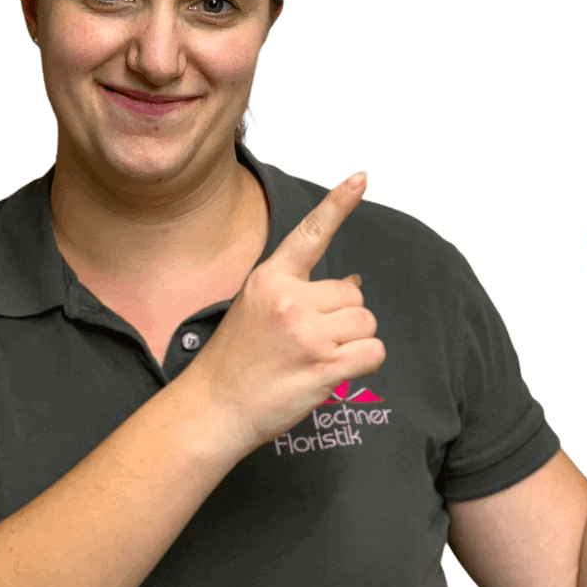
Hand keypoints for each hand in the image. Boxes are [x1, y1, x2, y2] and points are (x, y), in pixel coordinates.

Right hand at [186, 171, 384, 451]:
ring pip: (366, 322)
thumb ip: (302, 290)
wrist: (213, 409)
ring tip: (316, 358)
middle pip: (352, 294)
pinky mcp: (323, 367)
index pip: (310, 233)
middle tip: (308, 342)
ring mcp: (307, 333)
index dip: (338, 203)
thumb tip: (355, 283)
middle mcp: (289, 300)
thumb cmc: (237, 359)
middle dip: (342, 318)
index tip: (361, 177)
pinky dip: (364, 362)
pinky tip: (335, 373)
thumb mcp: (258, 307)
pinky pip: (373, 351)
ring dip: (354, 342)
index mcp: (270, 278)